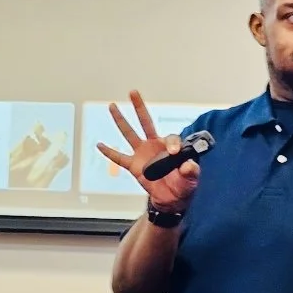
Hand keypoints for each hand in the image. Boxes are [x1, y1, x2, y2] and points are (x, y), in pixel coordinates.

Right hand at [96, 90, 198, 210]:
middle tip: (133, 92)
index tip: (173, 153)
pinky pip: (119, 158)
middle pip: (146, 122)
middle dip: (139, 107)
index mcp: (170, 147)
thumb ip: (191, 171)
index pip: (170, 138)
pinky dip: (109, 152)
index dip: (172, 144)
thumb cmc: (183, 185)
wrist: (172, 199)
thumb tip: (187, 166)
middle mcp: (155, 146)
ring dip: (121, 120)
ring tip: (113, 106)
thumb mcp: (191, 179)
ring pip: (130, 134)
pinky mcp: (134, 166)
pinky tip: (100, 145)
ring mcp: (143, 154)